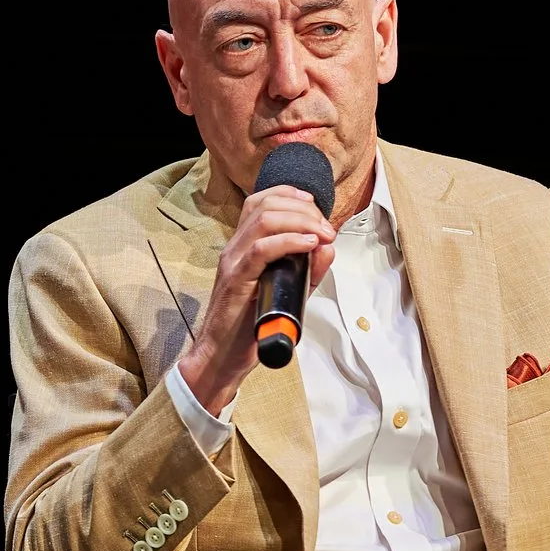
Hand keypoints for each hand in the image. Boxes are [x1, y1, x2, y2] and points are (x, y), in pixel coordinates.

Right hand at [176, 183, 337, 414]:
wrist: (223, 354)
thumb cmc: (250, 325)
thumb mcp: (288, 291)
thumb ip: (308, 269)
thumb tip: (326, 247)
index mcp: (243, 246)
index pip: (260, 202)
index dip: (290, 195)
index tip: (316, 208)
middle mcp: (235, 248)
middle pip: (267, 205)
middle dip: (304, 210)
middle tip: (326, 229)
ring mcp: (234, 262)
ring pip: (264, 220)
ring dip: (301, 221)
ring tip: (322, 235)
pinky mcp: (237, 280)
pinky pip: (262, 250)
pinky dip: (289, 242)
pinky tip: (308, 245)